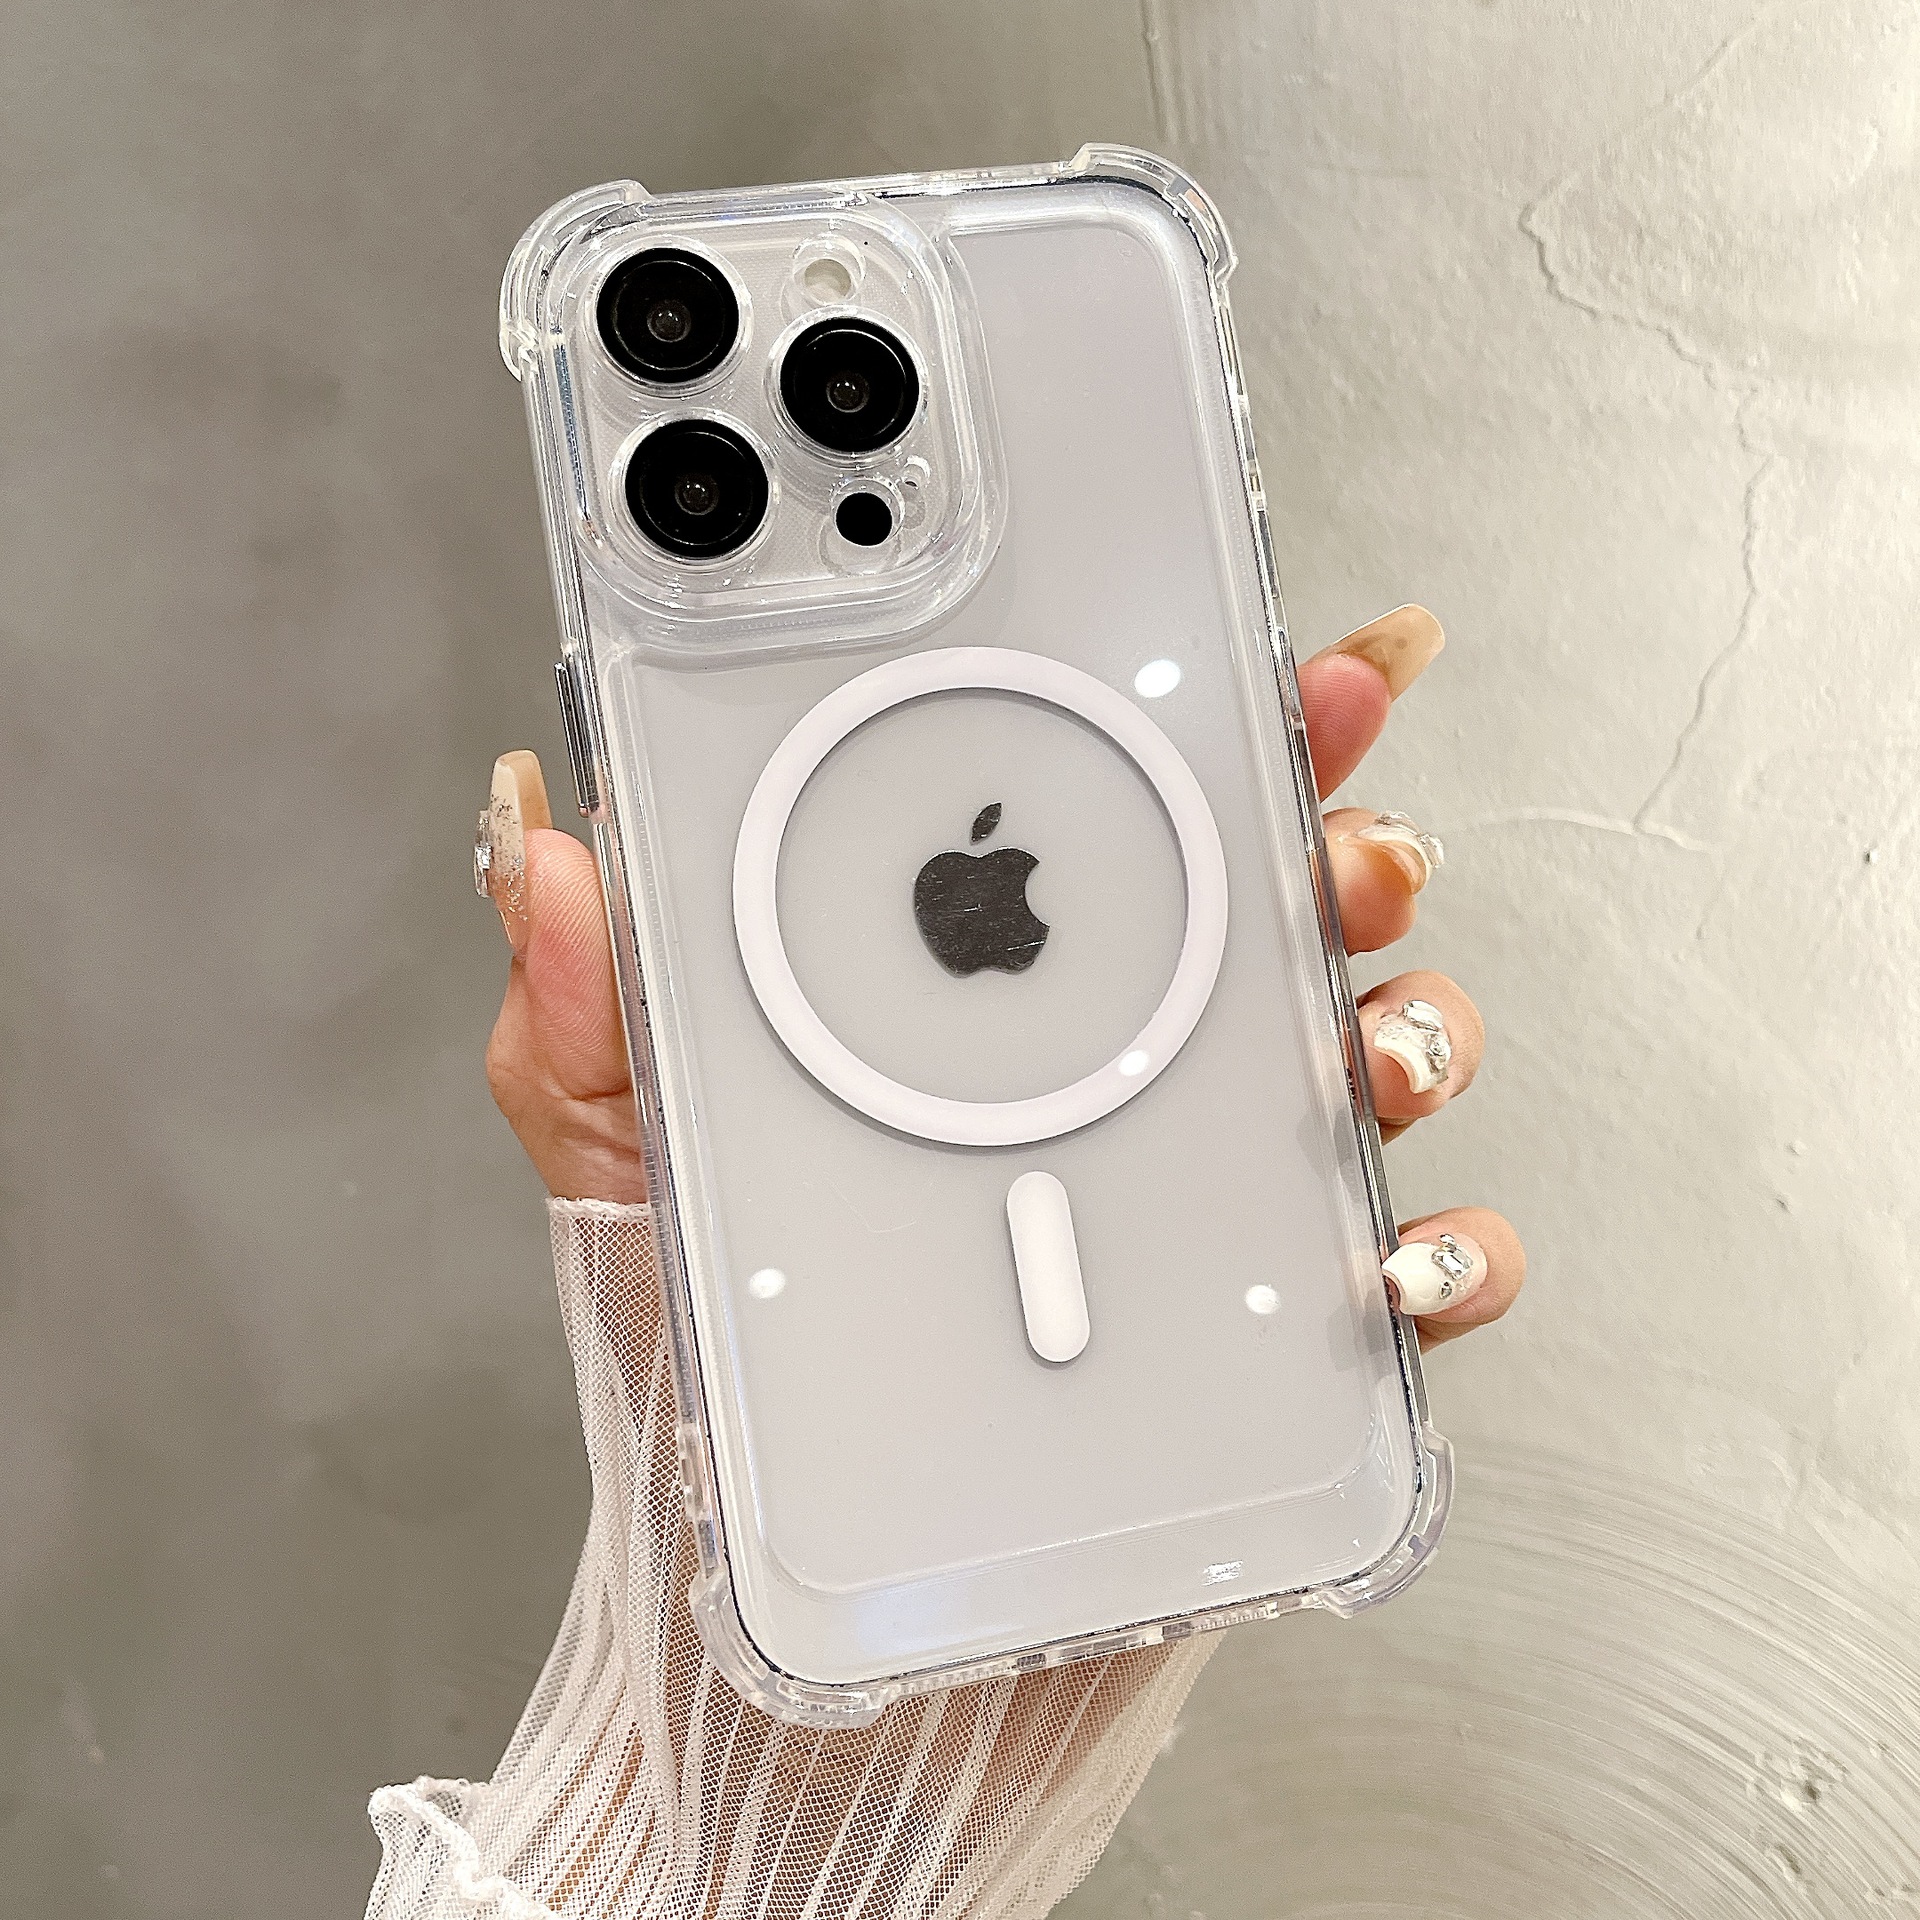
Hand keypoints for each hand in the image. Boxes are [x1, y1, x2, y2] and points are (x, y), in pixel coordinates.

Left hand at [481, 606, 1524, 1345]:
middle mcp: (1120, 1067)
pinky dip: (1447, 1251)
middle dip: (1353, 849)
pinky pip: (1404, 1276)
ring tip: (1365, 1048)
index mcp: (992, 986)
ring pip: (1372, 1064)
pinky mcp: (1265, 1332)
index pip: (1122, 825)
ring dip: (1411, 1030)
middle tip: (1344, 845)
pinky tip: (1401, 1249)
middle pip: (1287, 915)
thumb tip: (539, 839)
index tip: (1285, 666)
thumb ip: (586, 998)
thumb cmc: (706, 1333)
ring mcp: (1205, 1192)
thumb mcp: (622, 1143)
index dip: (1221, 727)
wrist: (758, 1574)